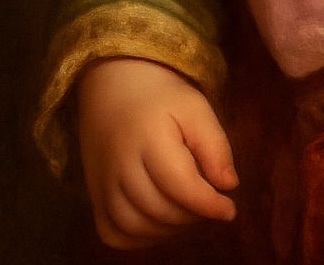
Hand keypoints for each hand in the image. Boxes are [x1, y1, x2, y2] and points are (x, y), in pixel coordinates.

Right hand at [77, 57, 237, 248]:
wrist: (116, 86)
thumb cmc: (163, 97)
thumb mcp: (196, 108)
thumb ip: (214, 145)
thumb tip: (229, 186)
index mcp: (149, 138)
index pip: (179, 185)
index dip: (208, 204)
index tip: (230, 210)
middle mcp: (118, 165)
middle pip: (158, 209)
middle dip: (192, 215)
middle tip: (211, 203)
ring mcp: (100, 184)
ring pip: (134, 226)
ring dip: (169, 229)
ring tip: (190, 211)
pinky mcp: (92, 196)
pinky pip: (113, 233)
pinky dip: (140, 238)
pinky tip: (162, 223)